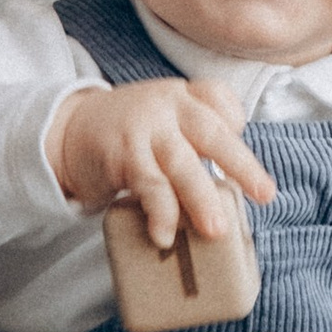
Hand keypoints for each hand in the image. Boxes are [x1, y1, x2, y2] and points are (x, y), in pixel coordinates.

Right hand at [50, 76, 275, 248]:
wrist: (66, 132)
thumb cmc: (128, 133)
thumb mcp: (163, 120)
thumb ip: (195, 140)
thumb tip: (232, 191)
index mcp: (182, 96)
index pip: (218, 97)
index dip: (235, 117)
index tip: (242, 136)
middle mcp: (166, 106)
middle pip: (211, 132)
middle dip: (241, 164)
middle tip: (265, 193)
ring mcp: (143, 128)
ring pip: (180, 163)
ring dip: (201, 198)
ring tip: (216, 230)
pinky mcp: (121, 154)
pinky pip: (148, 184)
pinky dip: (160, 211)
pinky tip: (165, 235)